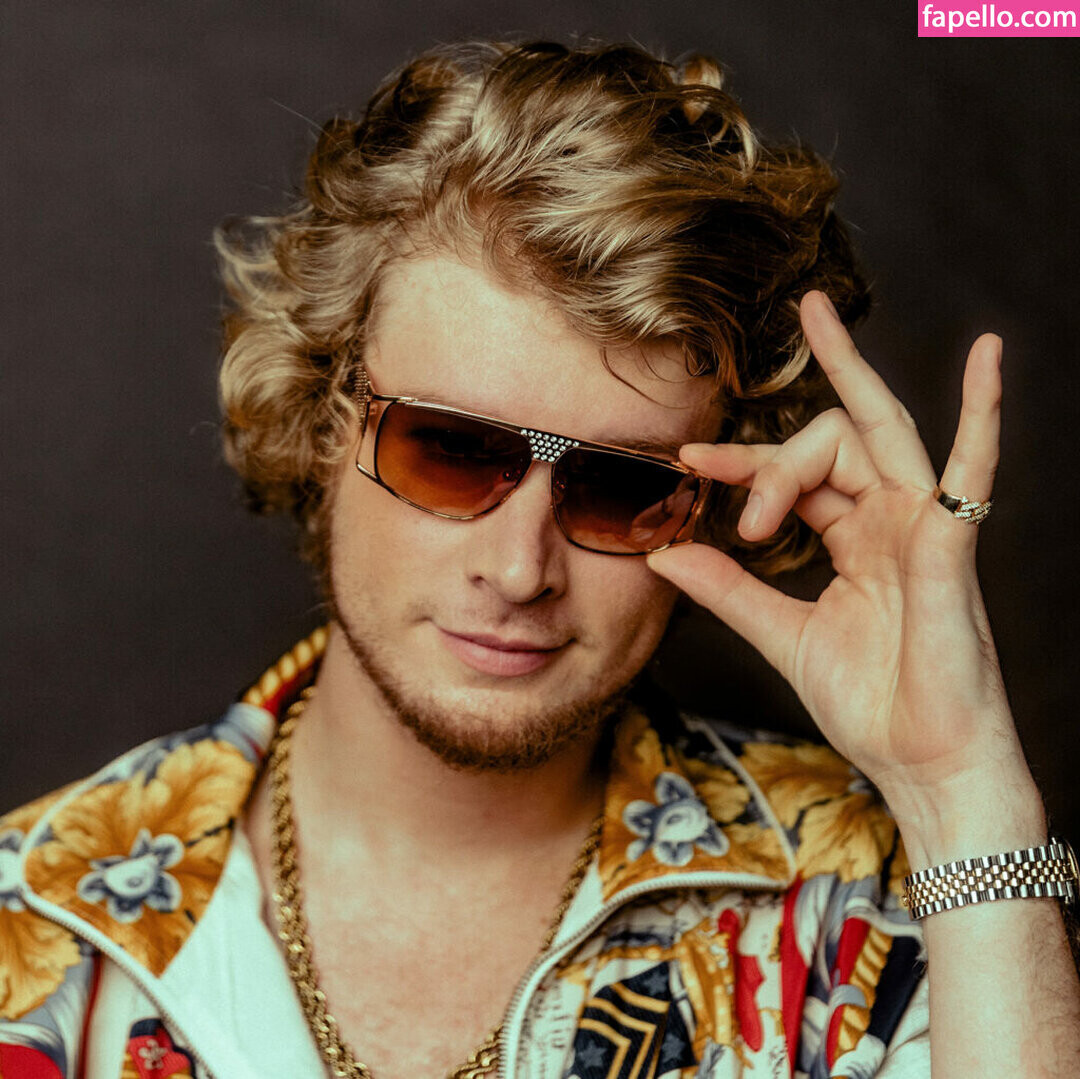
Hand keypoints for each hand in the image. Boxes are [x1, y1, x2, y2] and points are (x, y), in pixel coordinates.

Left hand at [648, 292, 1039, 835]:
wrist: (919, 765)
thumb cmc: (872, 704)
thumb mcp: (782, 634)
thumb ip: (727, 589)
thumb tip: (664, 554)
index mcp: (858, 537)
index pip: (799, 472)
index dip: (743, 463)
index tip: (686, 463)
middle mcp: (893, 519)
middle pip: (833, 439)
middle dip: (764, 449)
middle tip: (701, 463)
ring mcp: (925, 527)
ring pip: (876, 437)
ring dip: (810, 439)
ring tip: (761, 483)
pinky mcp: (951, 548)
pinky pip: (972, 471)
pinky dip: (984, 413)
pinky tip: (987, 357)